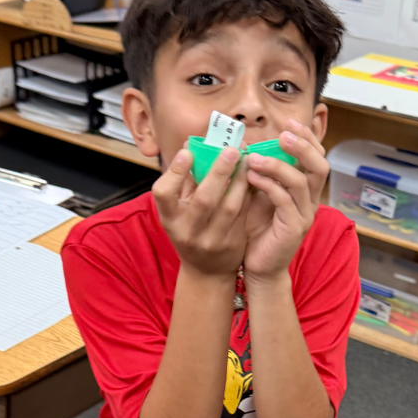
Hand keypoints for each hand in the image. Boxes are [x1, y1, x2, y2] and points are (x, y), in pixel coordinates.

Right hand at [152, 144, 250, 277]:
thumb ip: (185, 181)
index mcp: (169, 219)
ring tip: (247, 160)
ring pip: (229, 207)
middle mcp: (187, 232)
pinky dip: (248, 193)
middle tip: (232, 149)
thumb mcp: (180, 210)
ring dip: (239, 181)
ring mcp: (211, 241)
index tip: (187, 152)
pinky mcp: (232, 244)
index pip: (163, 194)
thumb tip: (191, 145)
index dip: (174, 173)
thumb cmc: (191, 230)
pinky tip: (253, 177)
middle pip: (203, 200)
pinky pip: (243, 214)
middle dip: (218, 172)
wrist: (206, 272)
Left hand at [243, 120, 328, 282]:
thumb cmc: (257, 230)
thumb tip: (247, 145)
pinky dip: (268, 185)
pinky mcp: (293, 228)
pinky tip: (251, 176)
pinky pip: (285, 201)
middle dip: (303, 146)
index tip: (290, 122)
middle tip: (283, 134)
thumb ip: (260, 173)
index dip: (307, 138)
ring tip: (254, 157)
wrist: (258, 267)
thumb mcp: (259, 195)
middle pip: (320, 166)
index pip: (317, 157)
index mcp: (306, 191)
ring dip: (278, 165)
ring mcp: (304, 215)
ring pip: (301, 182)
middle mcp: (311, 201)